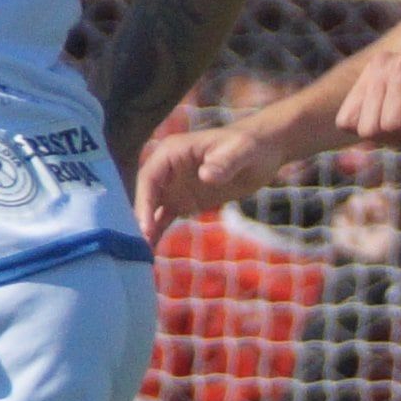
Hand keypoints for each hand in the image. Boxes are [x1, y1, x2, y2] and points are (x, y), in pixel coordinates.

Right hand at [133, 116, 283, 244]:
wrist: (263, 153)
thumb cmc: (250, 145)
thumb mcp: (240, 151)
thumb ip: (224, 163)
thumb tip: (205, 176)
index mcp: (173, 151)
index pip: (149, 177)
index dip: (144, 201)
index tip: (145, 225)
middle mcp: (167, 169)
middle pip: (145, 195)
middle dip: (139, 219)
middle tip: (137, 246)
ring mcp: (173, 186)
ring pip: (151, 209)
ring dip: (145, 229)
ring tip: (139, 254)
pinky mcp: (184, 201)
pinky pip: (164, 218)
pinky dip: (157, 232)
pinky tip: (150, 251)